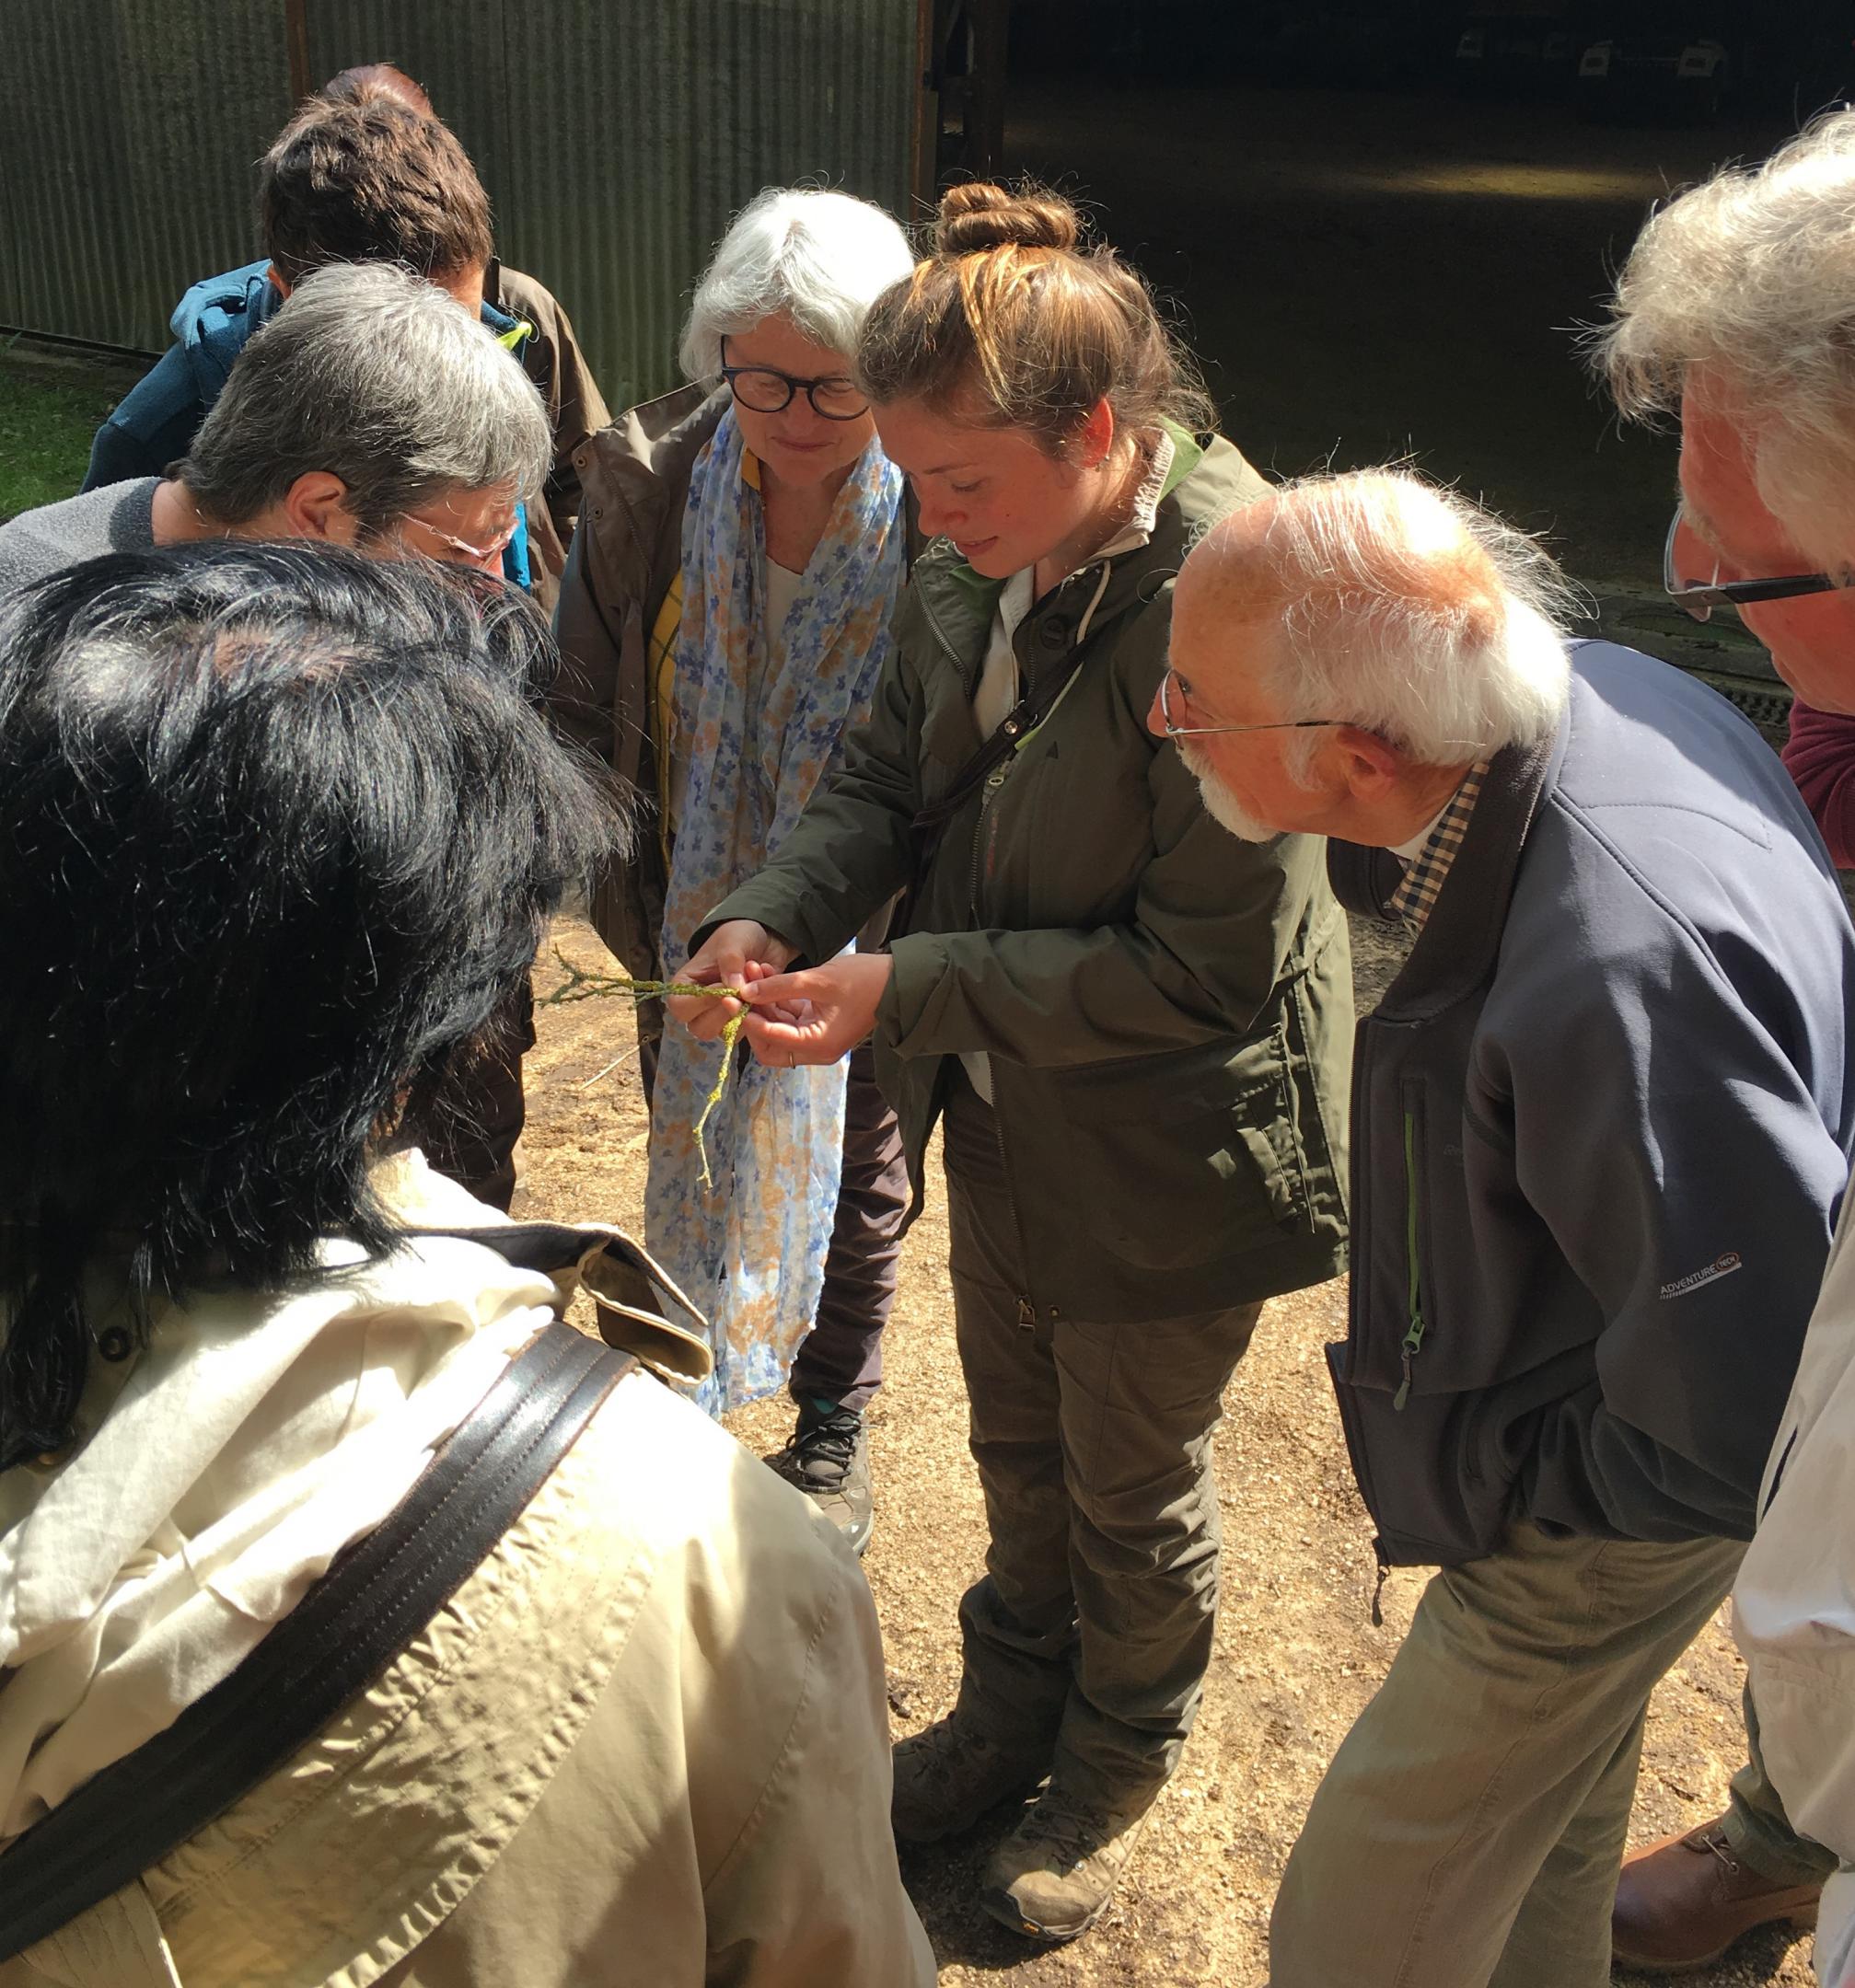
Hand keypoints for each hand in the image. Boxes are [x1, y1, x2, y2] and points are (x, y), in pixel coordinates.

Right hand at [669, 921, 796, 1039]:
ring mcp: (720, 1017)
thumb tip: (735, 989)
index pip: (680, 1008)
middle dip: (727, 1010)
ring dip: (746, 1012)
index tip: (725, 983)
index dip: (704, 1000)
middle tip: (745, 988)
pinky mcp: (742, 1022)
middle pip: (702, 1028)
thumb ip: (731, 963)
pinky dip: (761, 1013)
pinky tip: (766, 992)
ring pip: (726, 1033)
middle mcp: (697, 1007)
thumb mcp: (732, 942)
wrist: (764, 941)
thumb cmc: (738, 937)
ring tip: (756, 983)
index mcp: (684, 986)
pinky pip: (749, 1030)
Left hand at [742, 955, 893, 1065]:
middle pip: (770, 1046)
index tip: (733, 998)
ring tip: (753, 970)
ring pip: (778, 1028)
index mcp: (818, 1045)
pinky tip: (767, 974)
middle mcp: (816, 1049)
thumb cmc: (864, 980)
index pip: (771, 1039)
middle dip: (755, 1017)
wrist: (898, 980)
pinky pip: (791, 1018)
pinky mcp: (819, 1026)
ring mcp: (818, 1039)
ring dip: (764, 1002)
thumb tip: (746, 990)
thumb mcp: (819, 980)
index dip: (750, 1019)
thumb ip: (780, 986)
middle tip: (741, 991)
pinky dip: (778, 999)